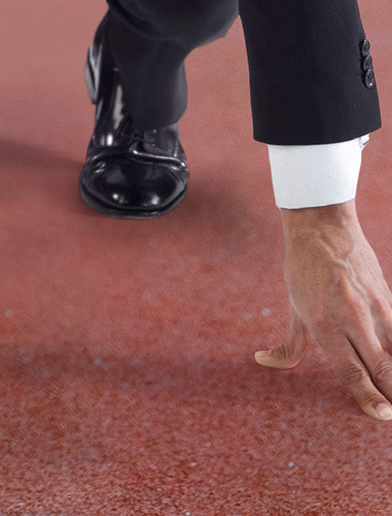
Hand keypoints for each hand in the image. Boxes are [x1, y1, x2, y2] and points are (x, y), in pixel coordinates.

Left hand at [254, 200, 391, 420]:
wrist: (320, 226)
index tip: (381, 415)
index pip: (351, 371)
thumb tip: (263, 360)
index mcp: (323, 323)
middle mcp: (350, 317)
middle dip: (391, 394)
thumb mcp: (294, 307)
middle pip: (379, 367)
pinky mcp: (386, 295)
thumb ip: (289, 344)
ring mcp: (372, 306)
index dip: (368, 397)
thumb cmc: (302, 269)